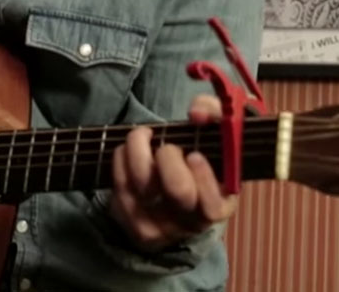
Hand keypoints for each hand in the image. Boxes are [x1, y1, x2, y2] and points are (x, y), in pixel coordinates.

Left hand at [109, 95, 236, 251]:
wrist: (166, 186)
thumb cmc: (195, 157)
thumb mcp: (214, 134)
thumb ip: (213, 112)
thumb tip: (197, 113)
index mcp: (218, 206)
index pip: (213, 207)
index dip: (204, 178)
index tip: (194, 155)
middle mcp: (188, 222)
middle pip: (178, 191)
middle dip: (170, 157)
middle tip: (168, 147)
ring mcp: (157, 225)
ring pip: (142, 186)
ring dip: (138, 149)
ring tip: (144, 136)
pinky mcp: (129, 220)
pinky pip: (120, 183)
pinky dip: (121, 157)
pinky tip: (129, 150)